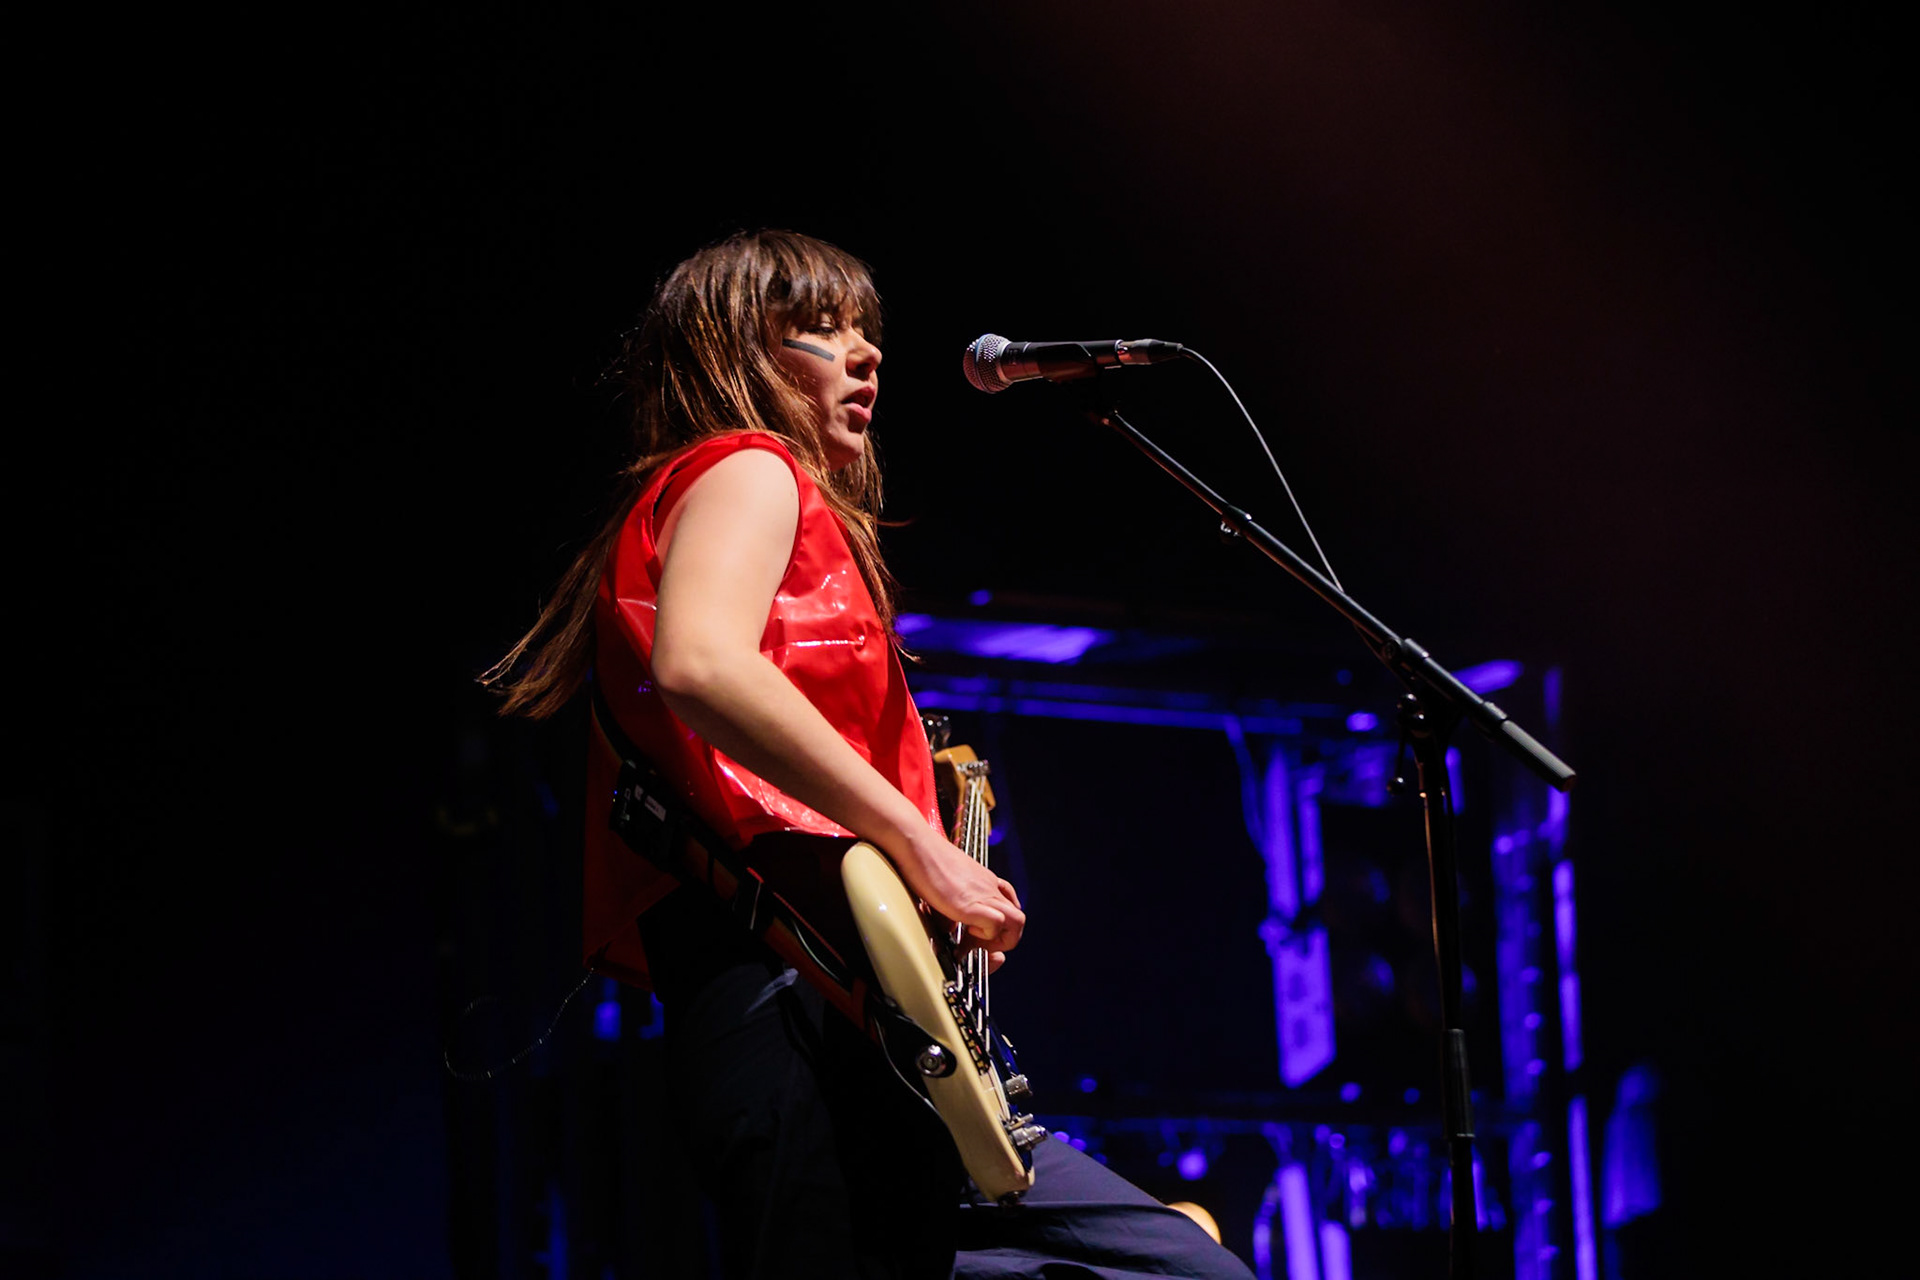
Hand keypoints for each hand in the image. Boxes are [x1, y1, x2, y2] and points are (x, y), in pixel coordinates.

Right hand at [895, 829, 1024, 955]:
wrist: (916, 844)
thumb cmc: (924, 859)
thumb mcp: (946, 882)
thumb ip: (952, 904)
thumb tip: (948, 928)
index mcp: (985, 882)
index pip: (1008, 907)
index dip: (997, 927)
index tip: (975, 934)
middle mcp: (989, 888)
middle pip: (1019, 919)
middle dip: (1004, 939)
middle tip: (980, 942)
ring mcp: (983, 894)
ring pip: (1017, 922)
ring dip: (999, 939)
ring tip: (975, 939)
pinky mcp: (971, 904)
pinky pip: (996, 923)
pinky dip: (985, 934)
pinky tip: (966, 928)